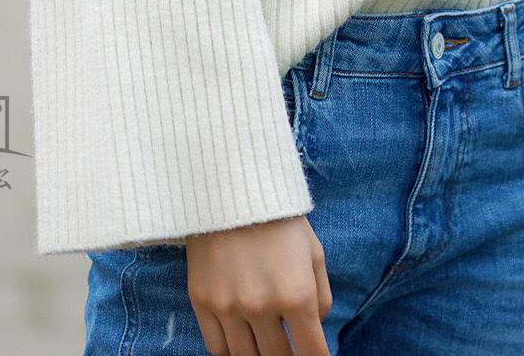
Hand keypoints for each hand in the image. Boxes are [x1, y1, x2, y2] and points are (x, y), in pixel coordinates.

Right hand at [185, 214, 331, 353]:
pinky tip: (241, 340)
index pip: (311, 353)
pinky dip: (231, 351)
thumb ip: (321, 297)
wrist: (232, 186)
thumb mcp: (314, 252)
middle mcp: (262, 306)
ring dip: (259, 355)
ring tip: (266, 343)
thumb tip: (314, 329)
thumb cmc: (280, 219)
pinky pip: (217, 348)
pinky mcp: (202, 301)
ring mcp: (229, 306)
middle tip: (290, 347)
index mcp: (297, 294)